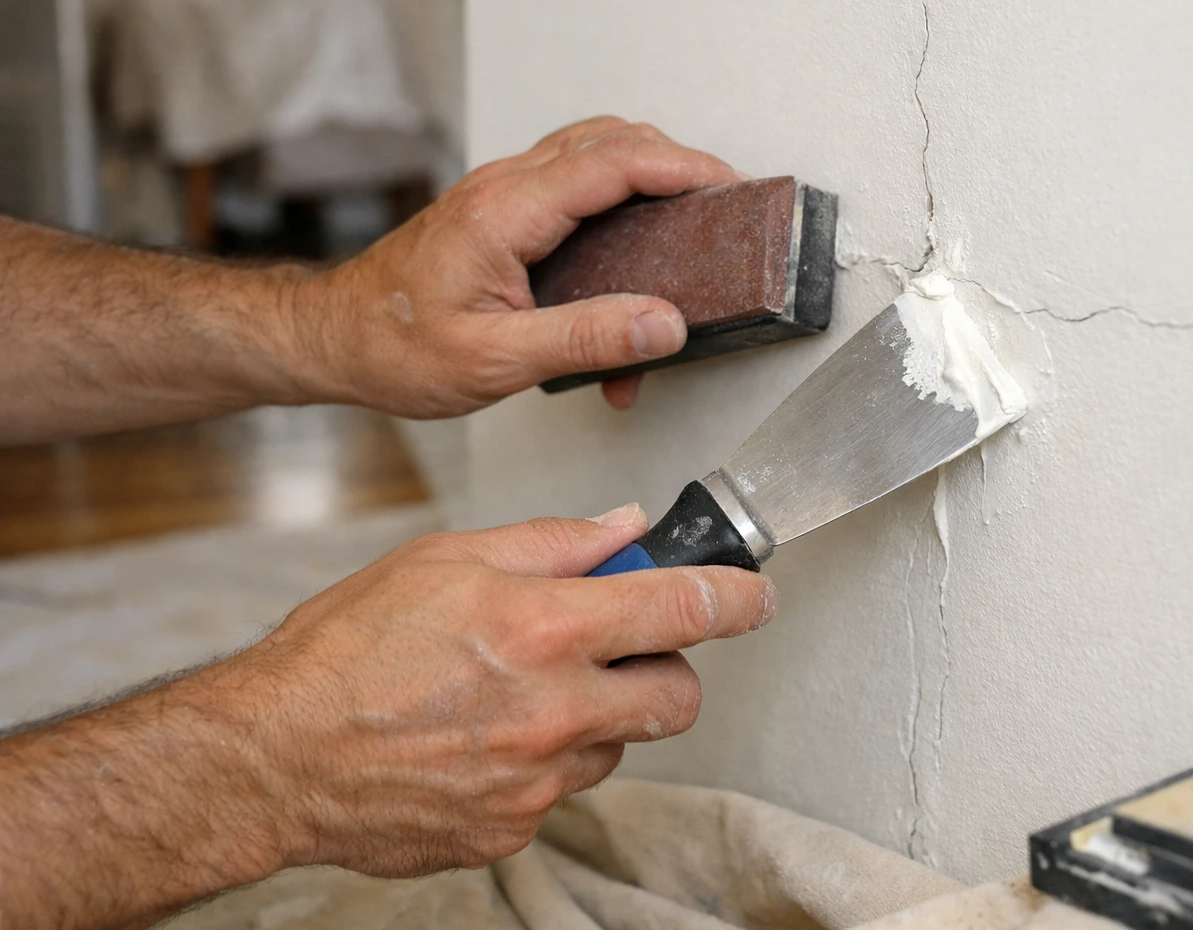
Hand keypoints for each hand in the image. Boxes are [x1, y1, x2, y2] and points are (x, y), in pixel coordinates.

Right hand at [0, 507, 774, 926]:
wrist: (274, 758)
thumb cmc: (345, 651)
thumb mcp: (446, 558)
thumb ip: (551, 541)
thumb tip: (622, 527)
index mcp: (543, 627)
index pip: (682, 607)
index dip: (737, 597)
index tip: (755, 595)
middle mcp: (554, 710)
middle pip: (678, 697)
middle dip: (669, 669)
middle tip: (626, 651)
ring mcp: (537, 780)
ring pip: (620, 747)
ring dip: (599, 717)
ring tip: (524, 694)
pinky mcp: (513, 828)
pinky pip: (561, 793)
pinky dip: (544, 764)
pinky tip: (485, 741)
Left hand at [304, 117, 744, 412]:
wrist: (334, 339)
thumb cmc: (394, 347)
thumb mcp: (493, 360)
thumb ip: (585, 341)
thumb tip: (664, 325)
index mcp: (505, 212)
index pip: (614, 163)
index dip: (681, 167)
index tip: (729, 186)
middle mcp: (504, 188)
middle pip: (612, 140)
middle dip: (676, 163)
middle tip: (724, 205)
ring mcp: (502, 194)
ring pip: (594, 154)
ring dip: (648, 177)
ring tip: (689, 222)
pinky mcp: (502, 212)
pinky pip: (574, 186)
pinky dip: (616, 202)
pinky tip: (630, 257)